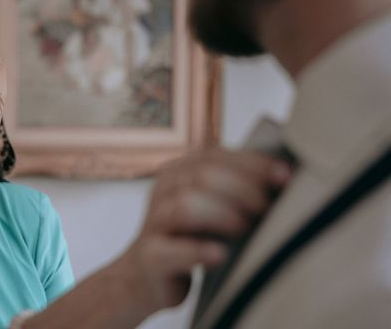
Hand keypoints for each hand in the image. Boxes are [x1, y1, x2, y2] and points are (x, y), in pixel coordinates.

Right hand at [119, 149, 291, 315]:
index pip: (215, 155)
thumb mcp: (211, 207)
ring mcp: (154, 223)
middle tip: (267, 211)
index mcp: (178, 172)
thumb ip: (235, 189)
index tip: (286, 177)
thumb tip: (287, 179)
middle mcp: (163, 190)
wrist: (144, 277)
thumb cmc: (189, 239)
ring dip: (224, 215)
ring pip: (186, 205)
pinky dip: (199, 251)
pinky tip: (220, 255)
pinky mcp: (150, 255)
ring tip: (246, 230)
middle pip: (203, 176)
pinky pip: (173, 250)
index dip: (253, 163)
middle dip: (244, 190)